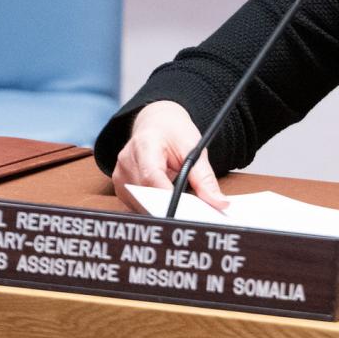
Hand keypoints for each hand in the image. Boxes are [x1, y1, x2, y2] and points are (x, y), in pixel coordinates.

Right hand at [110, 101, 228, 210]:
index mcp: (144, 145)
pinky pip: (136, 205)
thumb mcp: (195, 148)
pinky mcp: (120, 186)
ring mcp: (120, 175)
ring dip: (161, 208)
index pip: (152, 178)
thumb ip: (205, 178)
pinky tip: (165, 200)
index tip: (185, 212)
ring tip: (178, 201)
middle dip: (169, 206)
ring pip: (140, 205)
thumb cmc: (174, 133)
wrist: (158, 123)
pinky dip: (153, 207)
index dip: (167, 198)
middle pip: (146, 195)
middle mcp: (127, 160)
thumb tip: (219, 203)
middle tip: (191, 214)